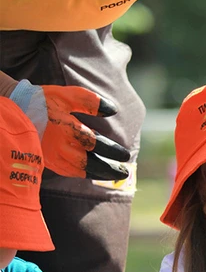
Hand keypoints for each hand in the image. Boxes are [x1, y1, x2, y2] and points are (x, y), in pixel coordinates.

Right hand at [11, 80, 130, 179]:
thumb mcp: (66, 95)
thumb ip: (90, 102)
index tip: (126, 155)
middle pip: (91, 164)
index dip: (113, 151)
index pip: (97, 144)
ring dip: (98, 174)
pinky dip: (82, 174)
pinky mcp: (46, 161)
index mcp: (68, 129)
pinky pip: (67, 172)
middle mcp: (61, 146)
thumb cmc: (41, 101)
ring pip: (80, 171)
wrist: (13, 110)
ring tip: (112, 176)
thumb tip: (113, 110)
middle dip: (109, 169)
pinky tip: (91, 172)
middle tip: (124, 172)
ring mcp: (52, 156)